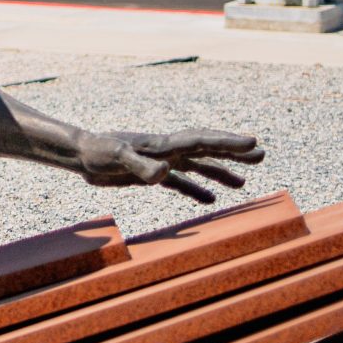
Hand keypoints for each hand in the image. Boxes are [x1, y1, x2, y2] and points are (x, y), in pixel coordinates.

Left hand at [76, 128, 265, 204]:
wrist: (82, 154)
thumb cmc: (98, 152)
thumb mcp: (117, 157)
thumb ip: (140, 165)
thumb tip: (165, 173)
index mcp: (164, 145)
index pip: (202, 142)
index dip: (228, 143)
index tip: (253, 143)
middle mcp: (168, 151)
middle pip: (207, 150)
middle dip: (233, 153)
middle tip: (261, 155)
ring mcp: (162, 162)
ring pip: (198, 166)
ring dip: (220, 172)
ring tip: (243, 184)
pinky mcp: (152, 175)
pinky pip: (181, 182)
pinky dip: (196, 190)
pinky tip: (209, 200)